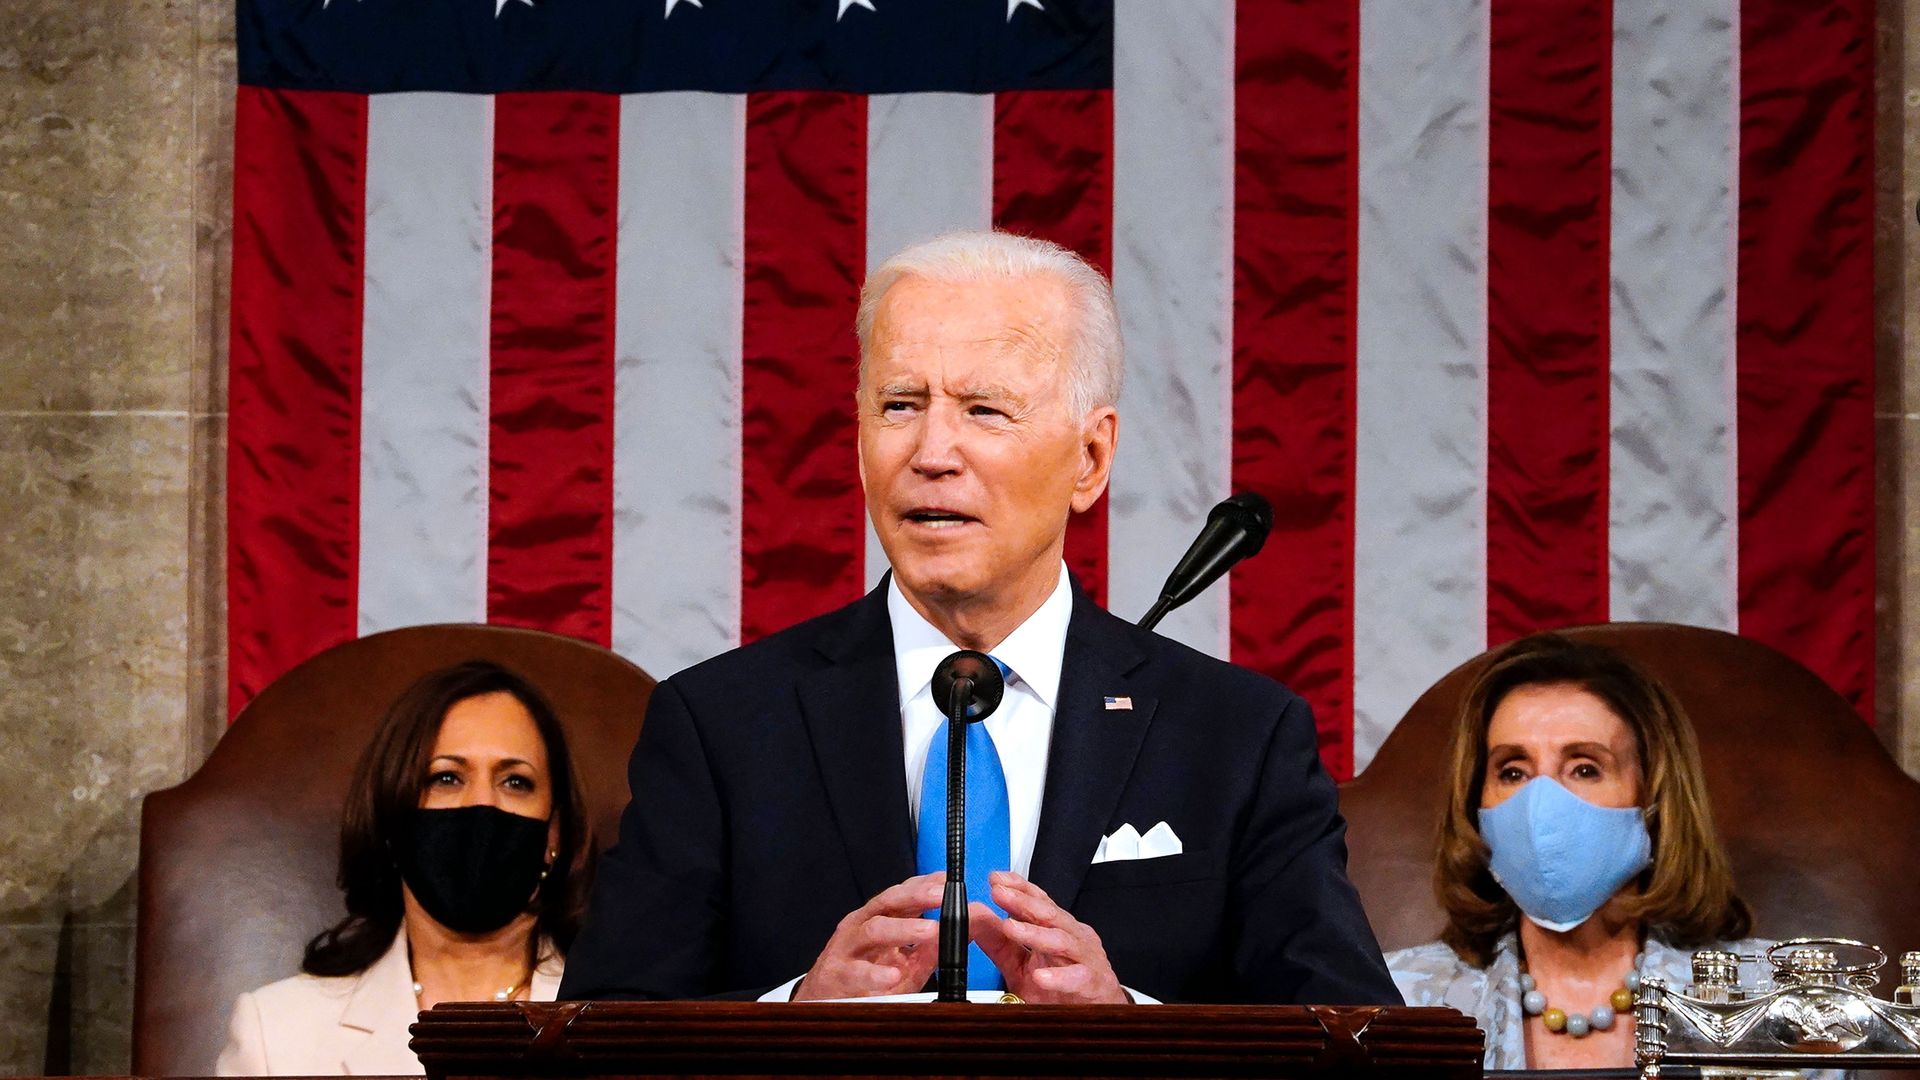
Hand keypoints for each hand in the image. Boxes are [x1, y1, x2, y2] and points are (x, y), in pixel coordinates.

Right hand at [791, 872, 942, 1000]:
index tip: (949, 881)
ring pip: (873, 929)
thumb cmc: (861, 977)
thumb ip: (928, 950)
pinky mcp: (836, 974)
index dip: (926, 885)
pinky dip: (875, 974)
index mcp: (877, 919)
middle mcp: (860, 926)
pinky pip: (856, 971)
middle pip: (888, 902)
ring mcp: (846, 947)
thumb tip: (960, 935)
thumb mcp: (901, 963)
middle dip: (917, 896)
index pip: (903, 894)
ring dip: (903, 929)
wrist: (821, 1000)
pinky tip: (891, 975)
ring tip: (929, 931)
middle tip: (942, 896)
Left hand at [970, 871, 1127, 1002]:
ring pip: (1061, 940)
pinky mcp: (1093, 982)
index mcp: (1056, 929)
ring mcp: (1085, 958)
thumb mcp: (1022, 966)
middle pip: (1048, 913)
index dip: (1018, 887)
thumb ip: (1000, 946)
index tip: (995, 879)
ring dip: (1034, 933)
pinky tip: (1041, 976)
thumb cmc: (1062, 989)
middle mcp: (1072, 937)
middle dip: (1022, 901)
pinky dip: (1058, 976)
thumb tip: (977, 922)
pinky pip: (1077, 977)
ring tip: (1010, 927)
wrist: (1098, 1012)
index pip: (1038, 900)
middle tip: (999, 893)